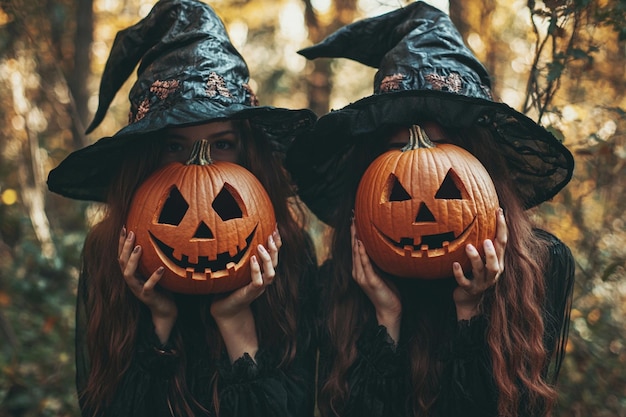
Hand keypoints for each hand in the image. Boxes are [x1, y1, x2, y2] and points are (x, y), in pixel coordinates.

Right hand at [118, 227, 176, 342]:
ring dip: (133, 260)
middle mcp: (131, 281)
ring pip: (129, 274)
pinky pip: (148, 287)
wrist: (165, 310)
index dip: (121, 242)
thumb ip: (153, 258)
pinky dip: (154, 277)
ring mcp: (138, 290)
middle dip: (125, 247)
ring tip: (140, 247)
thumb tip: (161, 237)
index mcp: (132, 273)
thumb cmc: (162, 287)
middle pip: (122, 262)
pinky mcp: (147, 297)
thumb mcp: (155, 270)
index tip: (124, 227)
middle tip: (131, 232)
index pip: (122, 255)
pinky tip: (161, 268)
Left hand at [210, 226, 280, 360]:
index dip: (277, 242)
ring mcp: (258, 288)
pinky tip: (252, 260)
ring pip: (271, 273)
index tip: (275, 227)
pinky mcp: (250, 293)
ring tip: (261, 246)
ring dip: (268, 259)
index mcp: (262, 272)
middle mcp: (263, 279)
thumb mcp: (235, 268)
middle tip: (272, 233)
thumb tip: (232, 234)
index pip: (274, 255)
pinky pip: (258, 282)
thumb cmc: (228, 287)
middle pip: (276, 262)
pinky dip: (256, 270)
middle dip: (276, 248)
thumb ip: (238, 256)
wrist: (224, 310)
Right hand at [351, 221, 401, 342]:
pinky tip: (361, 244)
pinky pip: (366, 265)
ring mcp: (362, 277)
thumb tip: (382, 245)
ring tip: (355, 226)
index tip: (354, 218)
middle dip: (353, 232)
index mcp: (359, 269)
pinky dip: (362, 254)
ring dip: (356, 239)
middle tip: (352, 216)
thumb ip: (378, 260)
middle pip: (353, 248)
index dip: (354, 233)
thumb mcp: (382, 272)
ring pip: (357, 255)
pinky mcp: (370, 281)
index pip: (355, 248)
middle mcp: (357, 272)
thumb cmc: (388, 291)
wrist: (389, 311)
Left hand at [452, 208, 506, 319]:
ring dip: (476, 258)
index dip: (502, 228)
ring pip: (482, 271)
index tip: (499, 211)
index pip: (502, 243)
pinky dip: (460, 274)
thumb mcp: (480, 257)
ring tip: (468, 247)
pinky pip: (465, 282)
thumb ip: (480, 241)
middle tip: (487, 239)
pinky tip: (455, 265)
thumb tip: (473, 214)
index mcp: (497, 261)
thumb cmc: (474, 272)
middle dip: (493, 250)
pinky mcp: (470, 289)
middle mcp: (492, 272)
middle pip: (496, 261)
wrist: (469, 300)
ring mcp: (482, 282)